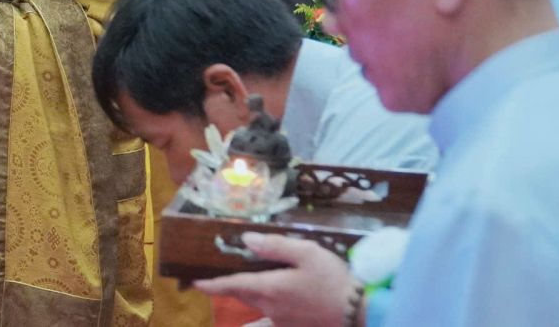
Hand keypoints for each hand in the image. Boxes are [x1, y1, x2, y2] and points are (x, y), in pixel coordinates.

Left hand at [194, 233, 356, 326]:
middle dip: (228, 288)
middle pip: (243, 296)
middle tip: (215, 281)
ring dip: (246, 301)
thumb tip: (245, 241)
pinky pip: (270, 325)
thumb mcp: (306, 253)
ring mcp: (284, 322)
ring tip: (238, 293)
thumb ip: (274, 246)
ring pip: (256, 311)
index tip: (195, 283)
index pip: (232, 285)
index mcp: (269, 288)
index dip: (212, 284)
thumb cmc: (334, 280)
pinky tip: (259, 320)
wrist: (362, 313)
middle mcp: (271, 309)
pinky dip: (261, 323)